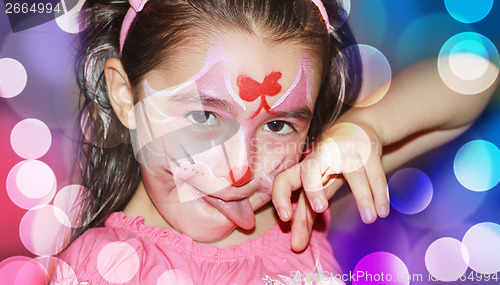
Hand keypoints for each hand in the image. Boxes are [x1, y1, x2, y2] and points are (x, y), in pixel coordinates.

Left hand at [272, 122, 389, 251]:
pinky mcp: (367, 150)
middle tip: (319, 208)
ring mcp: (345, 153)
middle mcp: (320, 159)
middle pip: (309, 170)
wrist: (355, 129)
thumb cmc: (329, 165)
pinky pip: (375, 173)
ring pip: (353, 172)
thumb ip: (307, 213)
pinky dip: (380, 193)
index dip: (281, 197)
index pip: (284, 180)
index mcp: (304, 169)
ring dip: (362, 196)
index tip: (286, 218)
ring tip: (369, 219)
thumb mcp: (318, 187)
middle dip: (313, 188)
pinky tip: (383, 211)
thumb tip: (296, 244)